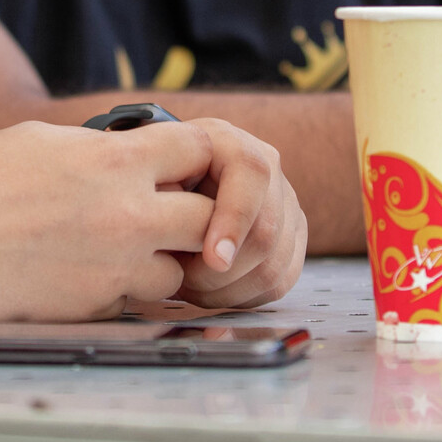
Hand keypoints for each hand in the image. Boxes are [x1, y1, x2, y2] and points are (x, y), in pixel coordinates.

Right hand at [0, 118, 238, 320]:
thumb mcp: (43, 140)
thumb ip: (100, 149)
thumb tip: (134, 155)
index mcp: (113, 161)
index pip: (199, 151)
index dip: (194, 159)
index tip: (179, 168)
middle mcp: (126, 214)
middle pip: (207, 219)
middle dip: (193, 218)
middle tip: (164, 216)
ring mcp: (115, 266)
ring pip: (178, 272)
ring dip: (161, 262)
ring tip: (116, 250)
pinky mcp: (95, 307)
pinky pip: (135, 302)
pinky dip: (123, 292)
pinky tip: (85, 276)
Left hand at [169, 116, 306, 309]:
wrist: (173, 181)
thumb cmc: (156, 178)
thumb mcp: (150, 174)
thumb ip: (163, 193)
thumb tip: (177, 229)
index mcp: (233, 144)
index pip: (251, 175)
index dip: (234, 221)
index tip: (213, 259)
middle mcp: (269, 170)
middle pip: (266, 233)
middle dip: (222, 270)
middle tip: (181, 282)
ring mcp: (285, 205)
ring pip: (274, 267)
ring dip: (228, 289)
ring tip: (188, 287)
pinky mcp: (291, 239)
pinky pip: (279, 283)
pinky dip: (243, 297)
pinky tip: (210, 291)